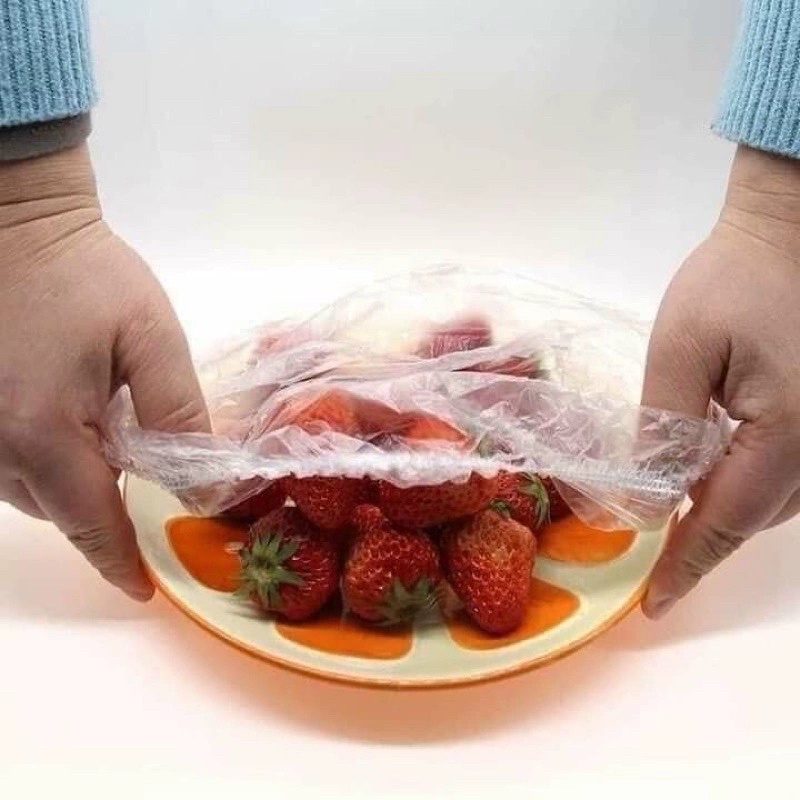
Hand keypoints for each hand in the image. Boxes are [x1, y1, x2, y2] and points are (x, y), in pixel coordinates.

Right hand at [0, 145, 208, 599]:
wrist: (13, 218)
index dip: (120, 560)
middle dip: (102, 513)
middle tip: (147, 491)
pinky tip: (69, 425)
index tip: (144, 586)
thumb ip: (178, 416)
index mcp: (44, 433)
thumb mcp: (151, 340)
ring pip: (26, 490)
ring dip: (71, 486)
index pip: (91, 524)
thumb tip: (201, 484)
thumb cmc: (86, 274)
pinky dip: (41, 461)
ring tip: (112, 448)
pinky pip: (4, 461)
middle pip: (58, 510)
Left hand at [642, 145, 799, 617]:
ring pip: (774, 501)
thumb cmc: (736, 278)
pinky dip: (746, 486)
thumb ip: (661, 429)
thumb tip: (646, 497)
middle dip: (701, 542)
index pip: (727, 520)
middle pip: (755, 518)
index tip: (655, 602)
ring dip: (723, 515)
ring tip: (675, 524)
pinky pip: (788, 473)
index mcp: (789, 433)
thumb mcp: (681, 348)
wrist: (793, 227)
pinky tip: (711, 477)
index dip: (687, 565)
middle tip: (656, 563)